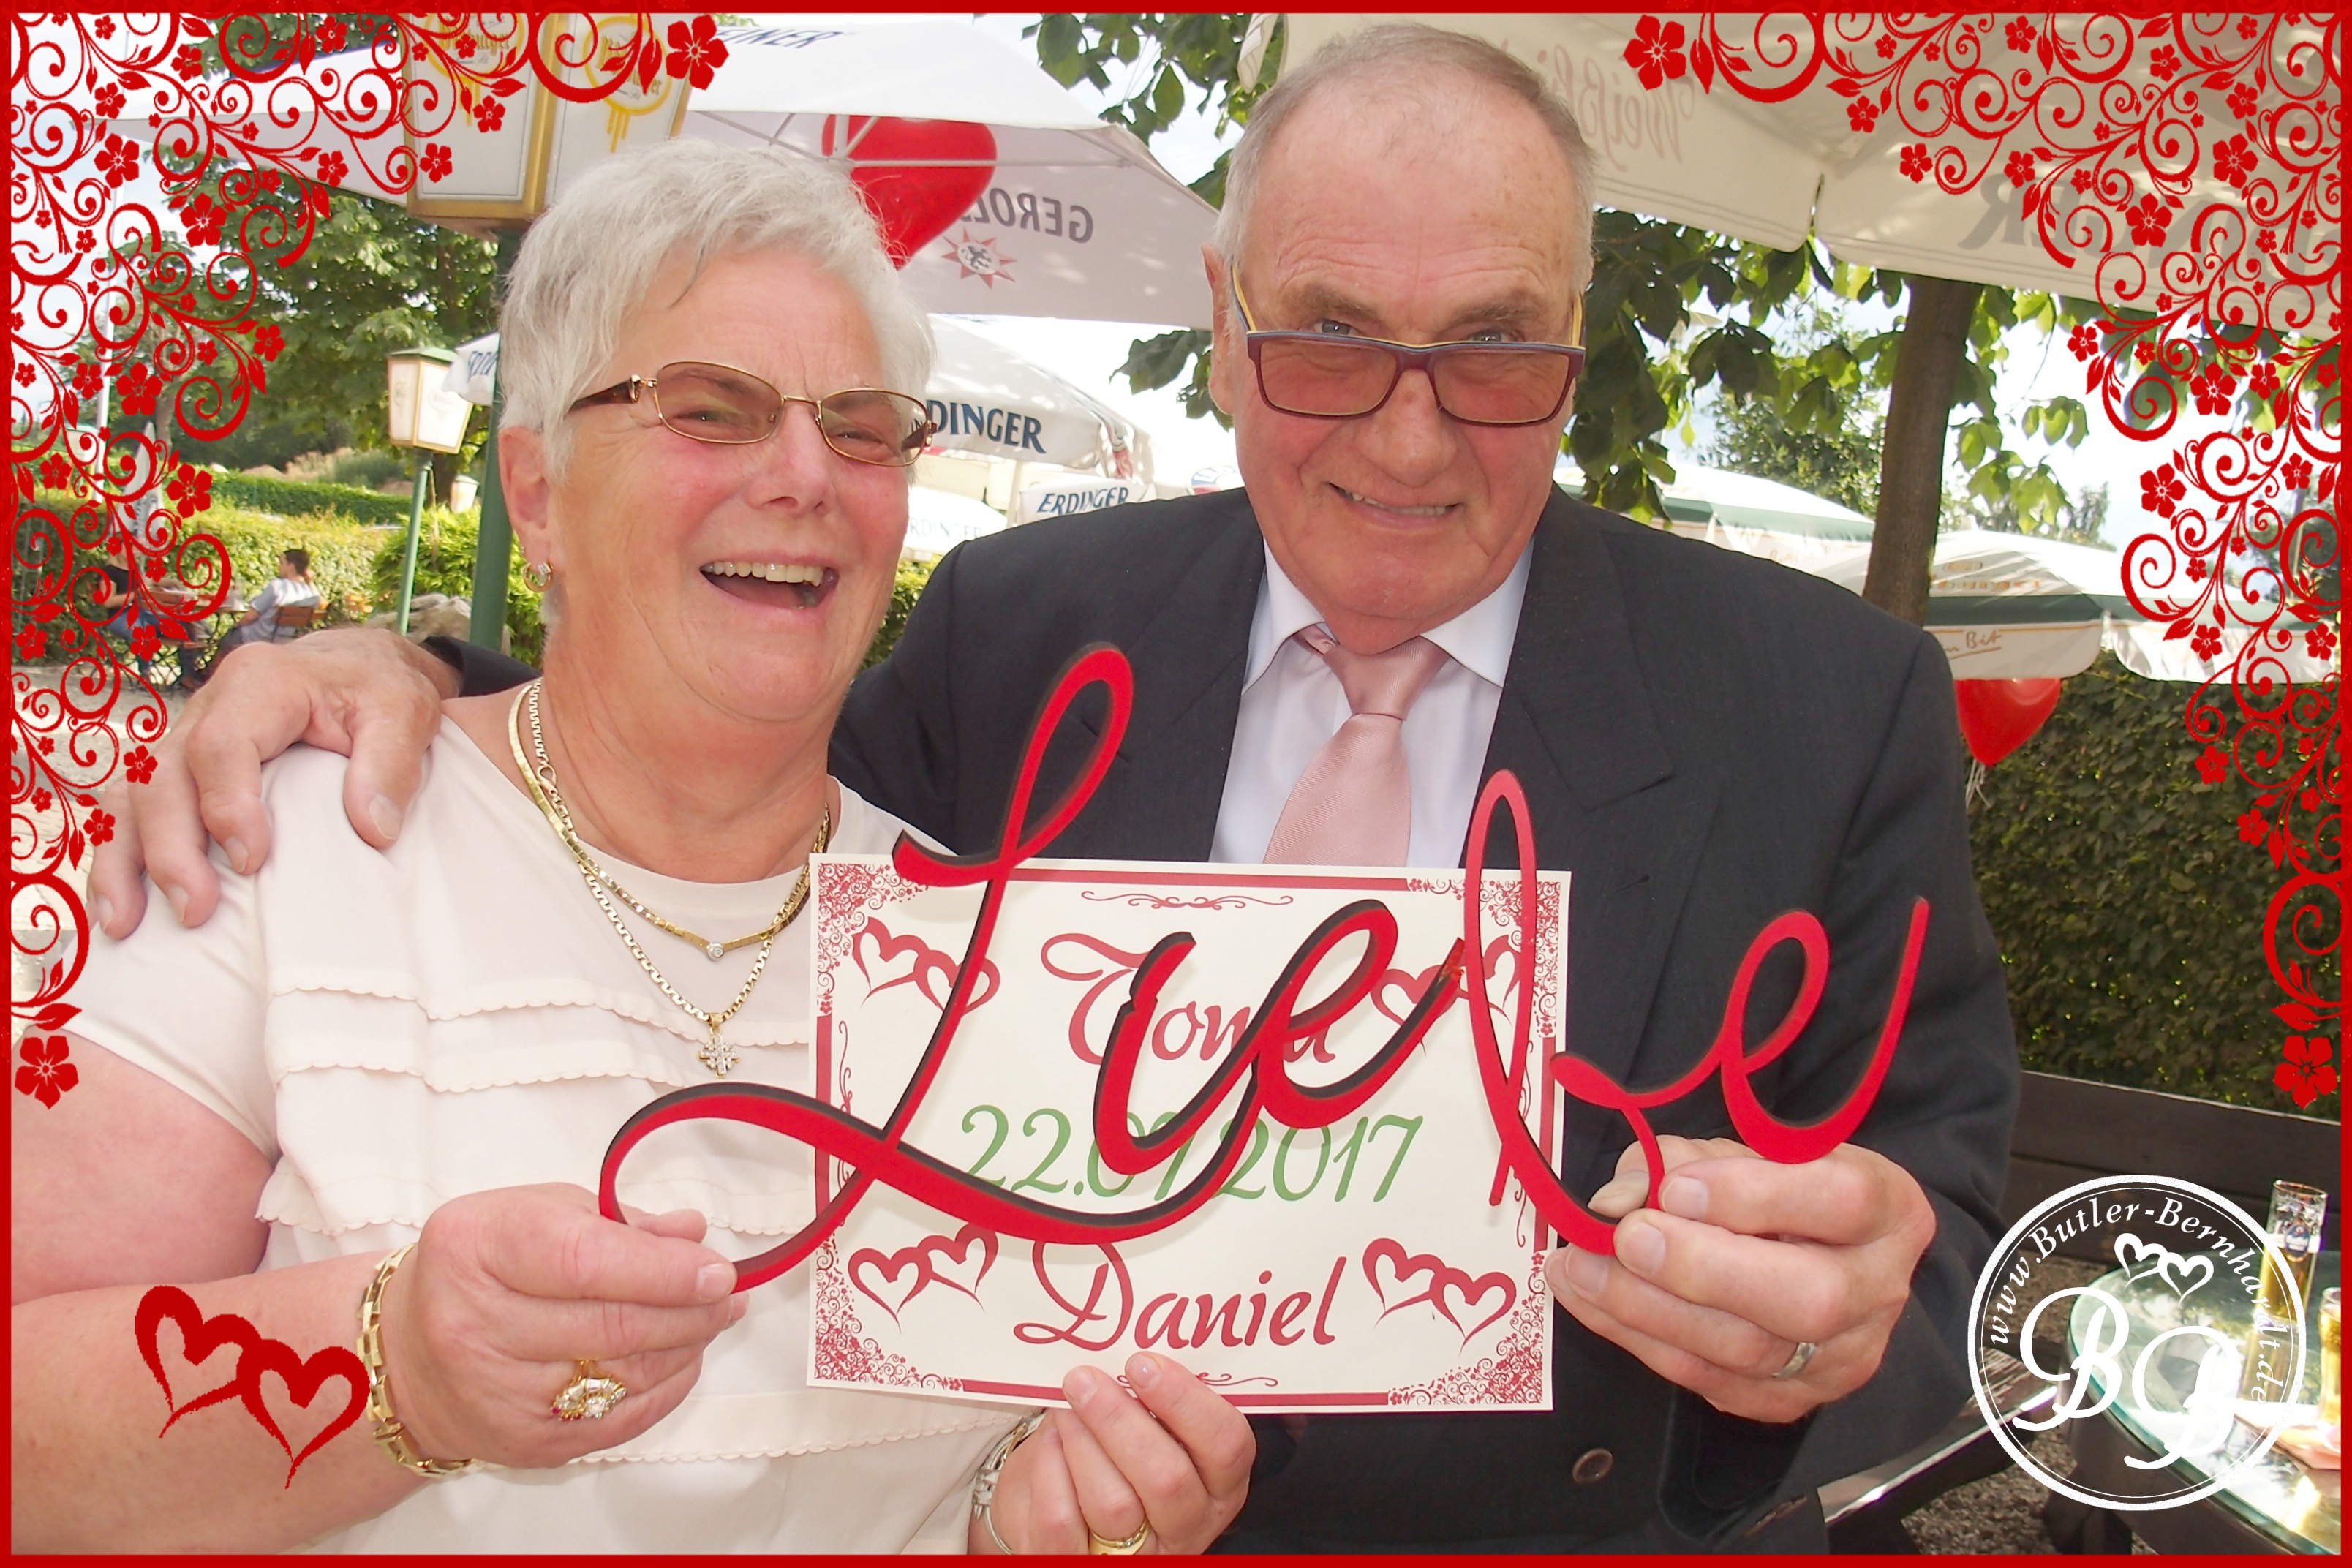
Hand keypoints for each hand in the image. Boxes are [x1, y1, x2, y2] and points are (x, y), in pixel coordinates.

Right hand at [89, 627, 456, 937]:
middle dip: (170, 847)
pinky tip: (122, 907)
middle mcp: (208, 705)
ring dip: (123, 859)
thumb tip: (374, 831)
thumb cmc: (378, 690)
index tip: (253, 862)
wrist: (358, 666)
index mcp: (260, 683)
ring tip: (126, 924)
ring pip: (132, 793)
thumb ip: (391, 766)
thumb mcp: (405, 713)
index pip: (222, 744)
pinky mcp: (180, 765)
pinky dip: (120, 853)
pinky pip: (133, 807)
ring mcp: (184, 733)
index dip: (227, 805)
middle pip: (163, 774)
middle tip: (195, 909)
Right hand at [378, 1184, 743, 1467]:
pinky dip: (667, 1385)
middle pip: (614, 1325)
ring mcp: (498, 1394)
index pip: (585, 1263)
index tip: (716, 1268)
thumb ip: (617, 1219)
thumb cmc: (481, 1267)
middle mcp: (476, 1326)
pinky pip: (622, 1419)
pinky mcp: (526, 1442)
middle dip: (690, 1308)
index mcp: (477, 1248)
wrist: (410, 1353)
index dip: (663, 1269)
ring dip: (687, 1344)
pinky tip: (681, 1355)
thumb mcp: (535, 1213)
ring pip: (626, 1375)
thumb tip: (691, 1233)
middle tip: (726, 1292)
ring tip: (712, 1315)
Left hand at [974, 1354, 1252, 1552]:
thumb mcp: (1151, 1423)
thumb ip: (1156, 1392)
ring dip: (1083, 1441)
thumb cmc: (1114, 1450)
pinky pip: (1062, 1523)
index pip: (1228, 1446)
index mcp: (1219, 1484)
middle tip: (1085, 1378)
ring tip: (1065, 1404)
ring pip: (1115, 1504)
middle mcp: (1188, 1526)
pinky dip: (1050, 1472)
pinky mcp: (1078, 1564)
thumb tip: (1138, 1328)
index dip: (1187, 1402)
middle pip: (1168, 1479)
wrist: (1056, 1508)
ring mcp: (1138, 1555)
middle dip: (1121, 1420)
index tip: (1142, 1361)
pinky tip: (1050, 1443)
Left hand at [1543, 1136, 1935, 1422]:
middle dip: (1703, 1268)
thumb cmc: (1775, 1192)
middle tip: (1626, 1239)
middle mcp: (1877, 1290)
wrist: (1813, 1259)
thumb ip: (1682, 1161)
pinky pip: (1709, 1380)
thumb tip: (1621, 1197)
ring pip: (1748, 1351)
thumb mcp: (1743, 1153)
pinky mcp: (1790, 1400)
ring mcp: (1840, 1357)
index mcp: (1888, 1209)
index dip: (1752, 1195)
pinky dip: (1639, 1339)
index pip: (1840, 1201)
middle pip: (1809, 1297)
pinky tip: (1593, 1301)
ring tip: (1579, 1267)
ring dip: (1647, 1308)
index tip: (1673, 1188)